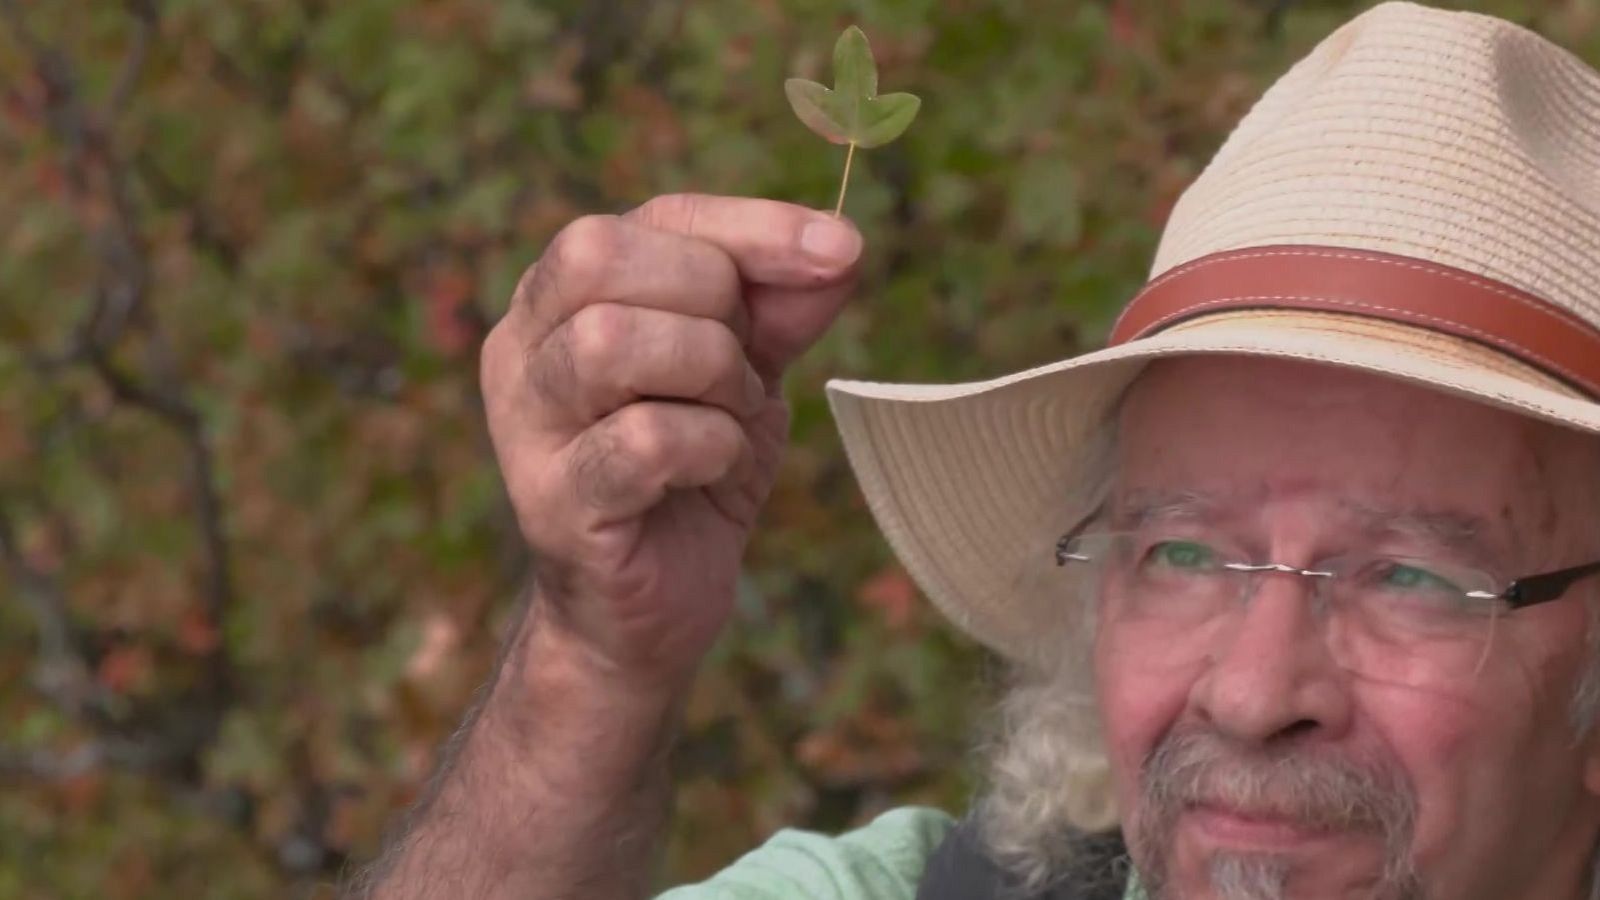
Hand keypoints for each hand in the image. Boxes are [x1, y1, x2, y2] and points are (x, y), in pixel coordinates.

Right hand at [481, 194, 862, 685]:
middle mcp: (523, 347)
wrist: (653, 610)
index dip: (751, 227)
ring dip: (707, 377)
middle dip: (713, 306)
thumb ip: (781, 306)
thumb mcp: (747, 375)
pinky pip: (640, 441)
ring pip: (609, 341)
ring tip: (729, 422)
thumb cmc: (693, 475)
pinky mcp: (552, 502)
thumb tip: (840, 247)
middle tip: (744, 375)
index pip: (652, 216)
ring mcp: (525, 426)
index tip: (839, 253)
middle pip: (601, 256)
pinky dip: (707, 448)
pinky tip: (715, 472)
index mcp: (563, 296)